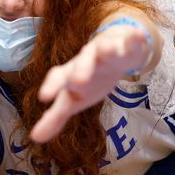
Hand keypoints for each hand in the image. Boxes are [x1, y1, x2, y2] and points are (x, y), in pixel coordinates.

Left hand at [31, 23, 150, 143]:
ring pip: (105, 48)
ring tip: (109, 50)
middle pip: (82, 63)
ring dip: (107, 49)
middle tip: (79, 81)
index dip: (52, 86)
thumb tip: (35, 138)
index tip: (44, 97)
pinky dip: (134, 38)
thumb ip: (55, 117)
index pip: (59, 78)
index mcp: (71, 74)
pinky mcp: (125, 44)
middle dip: (81, 70)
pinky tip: (138, 36)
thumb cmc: (90, 80)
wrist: (113, 52)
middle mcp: (86, 60)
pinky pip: (130, 40)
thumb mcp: (73, 100)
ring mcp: (106, 50)